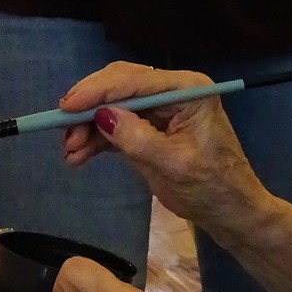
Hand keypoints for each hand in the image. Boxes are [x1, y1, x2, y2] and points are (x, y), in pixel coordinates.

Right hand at [57, 62, 266, 235]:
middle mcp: (171, 91)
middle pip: (119, 87)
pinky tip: (78, 156)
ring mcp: (158, 108)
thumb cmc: (212, 187)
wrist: (229, 211)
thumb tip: (101, 116)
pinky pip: (115, 125)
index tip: (67, 106)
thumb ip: (138, 139)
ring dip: (87, 127)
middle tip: (62, 131)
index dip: (97, 91)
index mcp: (186, 90)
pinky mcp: (148, 126)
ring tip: (69, 153)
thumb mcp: (174, 165)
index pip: (135, 80)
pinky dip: (95, 140)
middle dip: (88, 109)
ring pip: (112, 106)